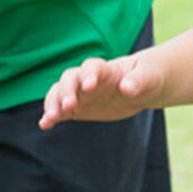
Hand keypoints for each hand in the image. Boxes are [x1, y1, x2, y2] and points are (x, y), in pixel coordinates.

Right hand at [41, 52, 161, 127]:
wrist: (142, 86)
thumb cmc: (147, 76)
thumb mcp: (148, 77)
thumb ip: (138, 81)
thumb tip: (127, 87)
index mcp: (106, 68)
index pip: (92, 67)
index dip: (89, 74)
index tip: (89, 86)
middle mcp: (88, 78)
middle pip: (70, 79)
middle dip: (66, 91)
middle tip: (68, 106)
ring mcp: (81, 92)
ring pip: (59, 93)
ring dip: (53, 103)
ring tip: (51, 117)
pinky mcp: (78, 107)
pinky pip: (61, 110)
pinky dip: (51, 116)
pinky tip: (44, 125)